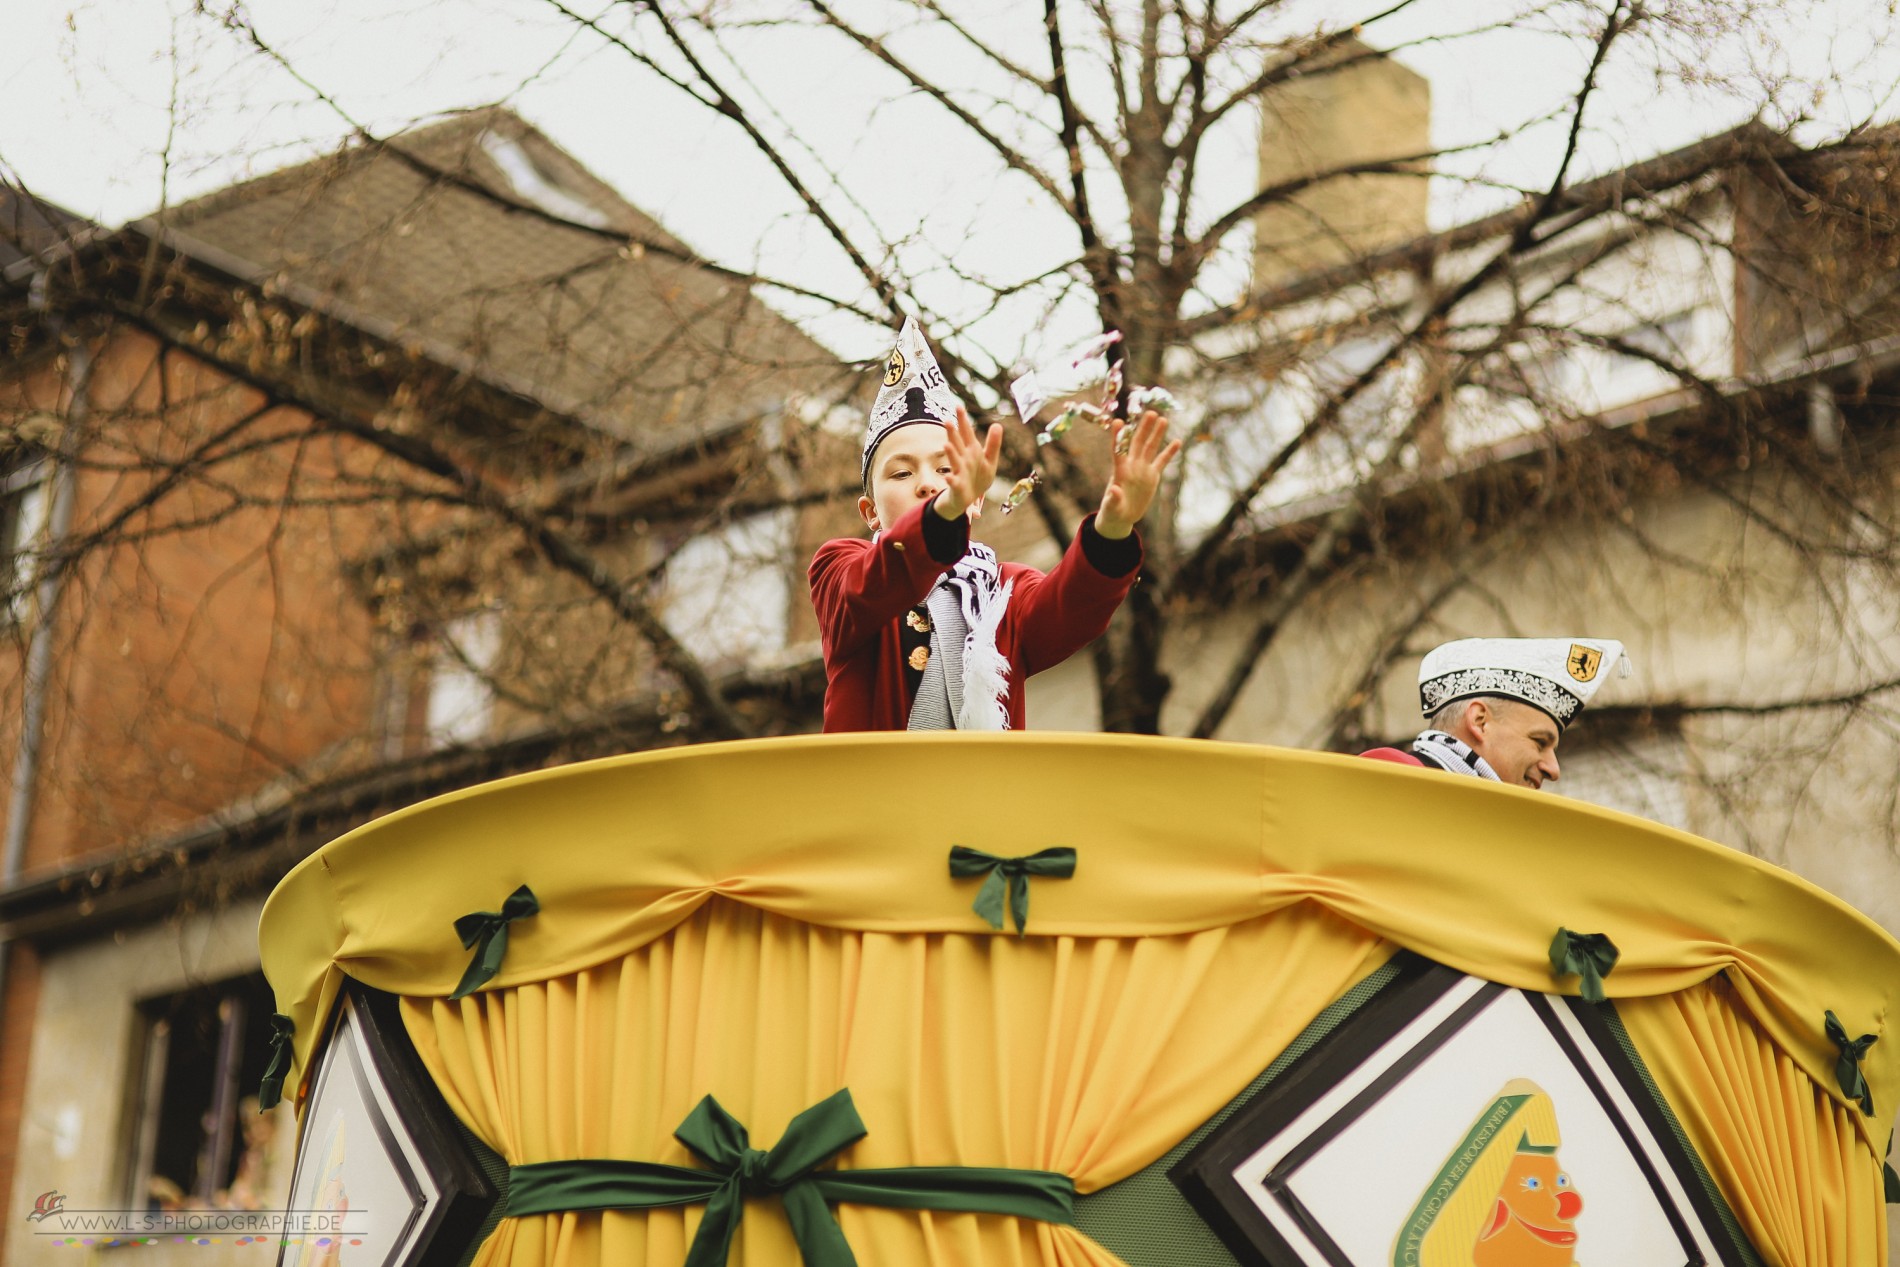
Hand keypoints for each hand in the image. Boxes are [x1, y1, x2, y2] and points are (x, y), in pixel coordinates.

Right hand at [934, 407, 1003, 520]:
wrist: (969, 498)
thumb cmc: (978, 477)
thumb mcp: (990, 460)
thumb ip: (993, 443)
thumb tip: (997, 424)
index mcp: (972, 451)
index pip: (966, 432)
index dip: (963, 420)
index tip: (958, 406)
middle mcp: (963, 458)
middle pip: (958, 443)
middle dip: (953, 433)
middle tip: (948, 421)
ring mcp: (959, 471)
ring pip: (954, 460)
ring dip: (950, 453)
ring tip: (946, 444)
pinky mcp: (957, 485)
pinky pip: (954, 482)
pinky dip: (951, 480)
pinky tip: (949, 477)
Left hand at [1096, 410, 1181, 538]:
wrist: (1121, 516)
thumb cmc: (1113, 511)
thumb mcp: (1111, 508)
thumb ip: (1112, 499)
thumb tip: (1115, 490)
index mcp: (1119, 471)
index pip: (1118, 450)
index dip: (1118, 436)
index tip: (1118, 422)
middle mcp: (1131, 466)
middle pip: (1138, 443)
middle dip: (1144, 428)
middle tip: (1151, 413)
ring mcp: (1143, 469)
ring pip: (1150, 448)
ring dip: (1156, 434)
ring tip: (1163, 419)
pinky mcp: (1152, 476)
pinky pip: (1162, 461)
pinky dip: (1169, 452)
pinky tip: (1177, 441)